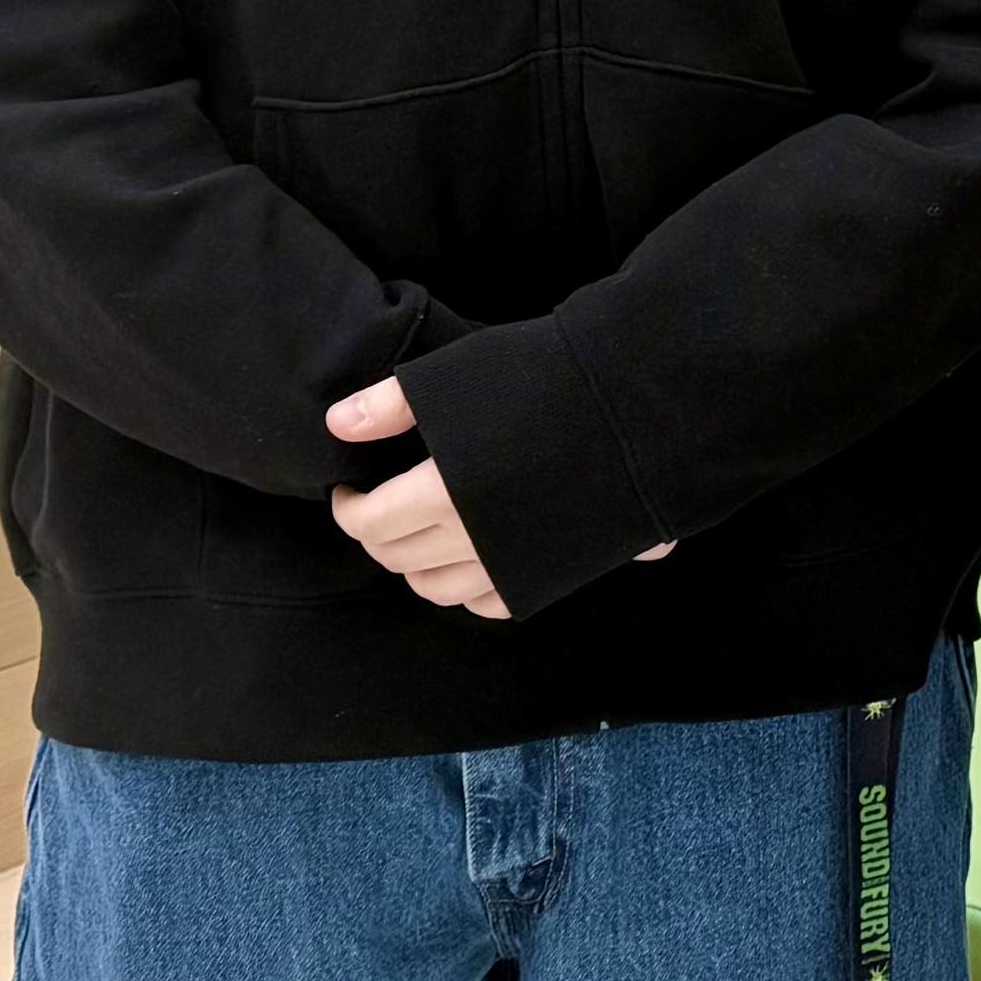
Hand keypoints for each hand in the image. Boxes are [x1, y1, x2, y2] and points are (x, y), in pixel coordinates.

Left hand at [321, 374, 674, 619]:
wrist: (645, 402)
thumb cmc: (551, 377)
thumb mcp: (460, 376)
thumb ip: (390, 404)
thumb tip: (335, 424)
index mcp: (442, 494)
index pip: (370, 524)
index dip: (349, 509)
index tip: (349, 489)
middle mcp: (474, 541)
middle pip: (400, 560)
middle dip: (378, 536)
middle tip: (380, 507)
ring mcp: (516, 564)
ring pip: (441, 590)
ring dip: (416, 568)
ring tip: (417, 537)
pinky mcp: (554, 571)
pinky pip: (492, 604)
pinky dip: (467, 591)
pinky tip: (469, 562)